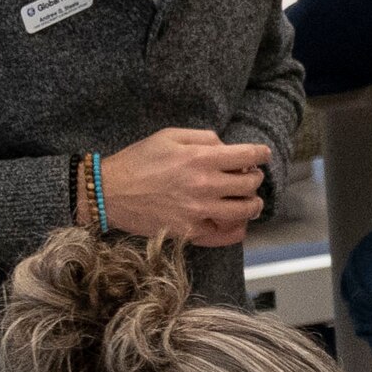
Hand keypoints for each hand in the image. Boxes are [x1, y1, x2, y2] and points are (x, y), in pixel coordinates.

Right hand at [101, 127, 269, 246]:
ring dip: (252, 203)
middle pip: (251, 184)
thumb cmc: (138, 161)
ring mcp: (199, 212)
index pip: (248, 156)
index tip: (262, 154)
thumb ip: (204, 138)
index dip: (261, 154)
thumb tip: (228, 147)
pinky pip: (228, 235)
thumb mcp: (169, 136)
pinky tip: (234, 221)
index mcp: (200, 159)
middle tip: (249, 176)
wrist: (109, 193)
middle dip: (254, 177)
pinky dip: (238, 228)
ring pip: (246, 210)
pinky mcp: (191, 233)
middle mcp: (204, 186)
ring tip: (247, 199)